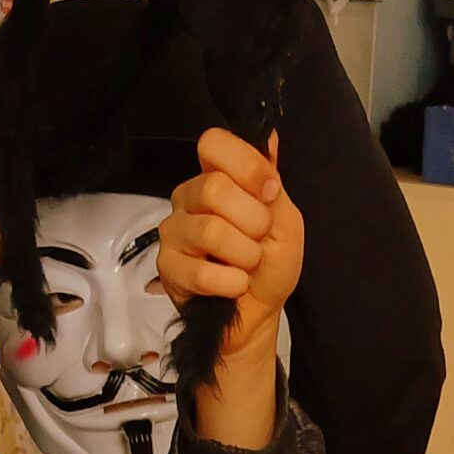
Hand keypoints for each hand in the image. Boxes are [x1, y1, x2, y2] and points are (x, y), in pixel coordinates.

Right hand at [159, 127, 302, 453]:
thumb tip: (269, 138)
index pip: (213, 143)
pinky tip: (233, 286)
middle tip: (259, 240)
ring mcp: (174, 232)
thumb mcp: (285, 221)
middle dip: (253, 222)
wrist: (258, 314)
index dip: (245, 165)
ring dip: (245, 256)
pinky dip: (232, 284)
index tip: (270, 192)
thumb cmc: (270, 265)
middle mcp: (188, 198)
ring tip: (247, 266)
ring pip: (211, 231)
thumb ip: (272, 184)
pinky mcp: (167, 268)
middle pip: (214, 188)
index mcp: (216, 177)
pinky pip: (203, 272)